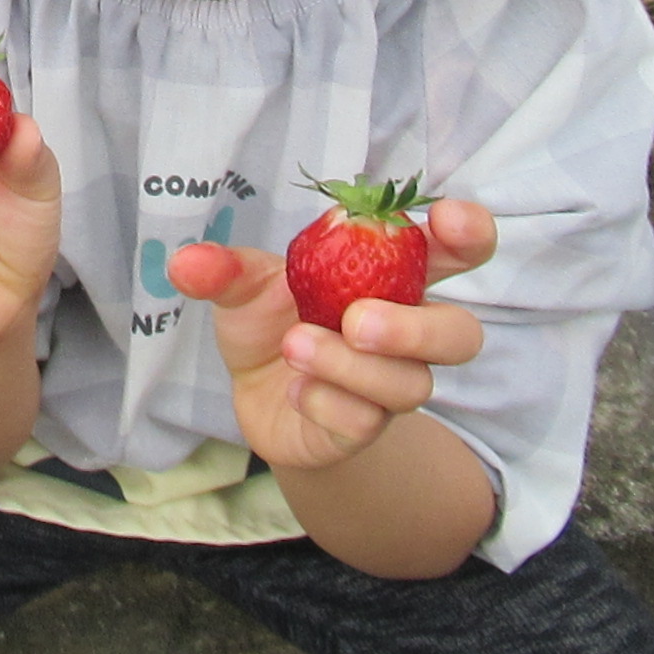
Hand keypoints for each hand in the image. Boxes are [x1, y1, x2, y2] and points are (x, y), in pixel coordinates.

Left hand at [166, 199, 495, 474]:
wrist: (257, 397)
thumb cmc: (272, 322)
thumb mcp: (243, 286)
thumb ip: (225, 269)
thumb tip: (187, 263)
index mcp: (391, 278)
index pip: (453, 252)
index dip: (467, 234)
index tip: (450, 222)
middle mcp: (405, 334)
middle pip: (459, 335)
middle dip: (416, 329)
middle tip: (356, 319)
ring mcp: (388, 387)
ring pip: (410, 385)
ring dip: (350, 366)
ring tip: (295, 347)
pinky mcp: (362, 431)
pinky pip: (363, 423)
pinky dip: (327, 403)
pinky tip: (295, 389)